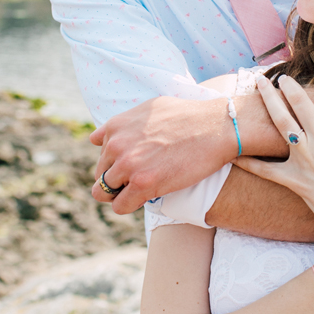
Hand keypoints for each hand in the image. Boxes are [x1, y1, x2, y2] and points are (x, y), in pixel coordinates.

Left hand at [89, 96, 233, 213]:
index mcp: (116, 126)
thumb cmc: (188, 116)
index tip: (133, 164)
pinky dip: (129, 206)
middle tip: (140, 180)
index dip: (115, 161)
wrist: (215, 127)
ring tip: (140, 191)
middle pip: (100, 174)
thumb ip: (124, 123)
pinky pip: (120, 206)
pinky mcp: (143, 184)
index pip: (100, 152)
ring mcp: (128, 165)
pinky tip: (144, 199)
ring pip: (103, 192)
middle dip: (117, 180)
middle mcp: (116, 145)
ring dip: (120, 194)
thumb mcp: (150, 108)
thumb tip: (99, 137)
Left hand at [234, 74, 313, 237]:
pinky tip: (235, 154)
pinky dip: (249, 162)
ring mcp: (305, 158)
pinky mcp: (295, 180)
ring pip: (279, 122)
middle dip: (288, 85)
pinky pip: (266, 170)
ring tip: (259, 86)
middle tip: (282, 78)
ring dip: (268, 101)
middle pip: (298, 101)